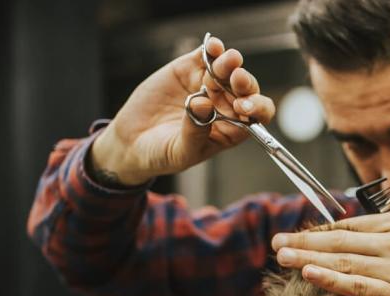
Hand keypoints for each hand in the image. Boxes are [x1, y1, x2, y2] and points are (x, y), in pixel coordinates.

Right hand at [90, 35, 274, 185]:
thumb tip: (202, 104)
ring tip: (227, 61)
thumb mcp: (181, 151)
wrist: (132, 142)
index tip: (244, 106)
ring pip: (227, 70)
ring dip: (230, 63)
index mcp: (233, 128)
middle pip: (245, 89)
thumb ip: (195, 131)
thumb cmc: (163, 154)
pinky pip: (205, 56)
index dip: (256, 108)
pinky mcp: (189, 69)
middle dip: (244, 83)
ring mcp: (208, 85)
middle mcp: (225, 105)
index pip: (257, 115)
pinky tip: (213, 46)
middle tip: (236, 79)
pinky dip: (212, 49)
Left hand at [270, 196, 389, 295]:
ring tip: (283, 256)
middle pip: (339, 240)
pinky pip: (359, 286)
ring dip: (308, 258)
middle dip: (304, 241)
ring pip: (343, 262)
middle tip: (277, 243)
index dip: (322, 229)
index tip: (300, 233)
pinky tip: (311, 274)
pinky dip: (332, 279)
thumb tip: (381, 202)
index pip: (351, 224)